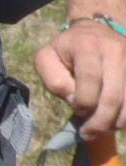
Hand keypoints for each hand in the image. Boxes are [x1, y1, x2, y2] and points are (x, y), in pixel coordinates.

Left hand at [36, 19, 125, 138]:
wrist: (96, 31)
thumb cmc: (67, 50)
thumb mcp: (47, 58)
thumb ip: (54, 81)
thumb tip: (75, 101)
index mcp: (87, 44)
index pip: (90, 81)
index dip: (83, 102)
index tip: (76, 110)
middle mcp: (115, 50)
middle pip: (113, 96)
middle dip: (100, 122)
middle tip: (89, 133)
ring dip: (117, 122)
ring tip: (103, 128)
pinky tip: (116, 120)